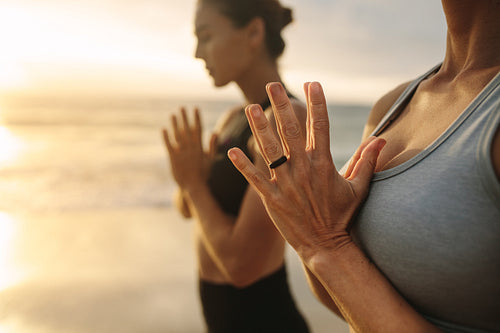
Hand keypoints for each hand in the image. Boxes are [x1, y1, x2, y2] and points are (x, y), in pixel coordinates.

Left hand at [162, 107, 216, 190]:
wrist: (193, 187)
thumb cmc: (203, 174)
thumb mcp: (210, 159)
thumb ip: (212, 146)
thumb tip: (214, 132)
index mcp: (200, 148)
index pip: (198, 129)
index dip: (197, 118)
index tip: (195, 108)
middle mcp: (190, 148)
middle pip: (187, 130)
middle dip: (185, 118)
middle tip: (182, 107)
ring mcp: (181, 153)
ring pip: (178, 136)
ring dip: (175, 125)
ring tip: (173, 115)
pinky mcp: (173, 158)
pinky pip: (169, 146)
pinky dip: (166, 137)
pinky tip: (163, 129)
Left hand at [228, 82, 384, 259]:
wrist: (325, 246)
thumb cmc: (342, 217)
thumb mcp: (359, 188)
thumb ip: (367, 162)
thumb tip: (381, 139)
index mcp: (324, 163)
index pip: (321, 126)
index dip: (316, 103)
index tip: (312, 84)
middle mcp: (303, 169)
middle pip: (291, 130)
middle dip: (281, 105)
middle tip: (272, 85)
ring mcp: (286, 183)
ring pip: (269, 149)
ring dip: (259, 127)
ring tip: (250, 107)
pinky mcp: (271, 198)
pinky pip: (254, 178)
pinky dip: (242, 164)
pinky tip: (232, 150)